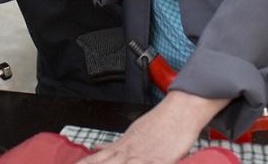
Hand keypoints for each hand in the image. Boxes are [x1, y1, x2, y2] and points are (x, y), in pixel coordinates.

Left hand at [80, 91, 226, 163]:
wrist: (181, 108)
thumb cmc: (161, 121)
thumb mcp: (134, 132)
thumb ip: (117, 144)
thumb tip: (99, 149)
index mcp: (124, 143)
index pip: (99, 158)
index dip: (87, 162)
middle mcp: (130, 149)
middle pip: (106, 162)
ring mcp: (144, 155)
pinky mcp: (161, 159)